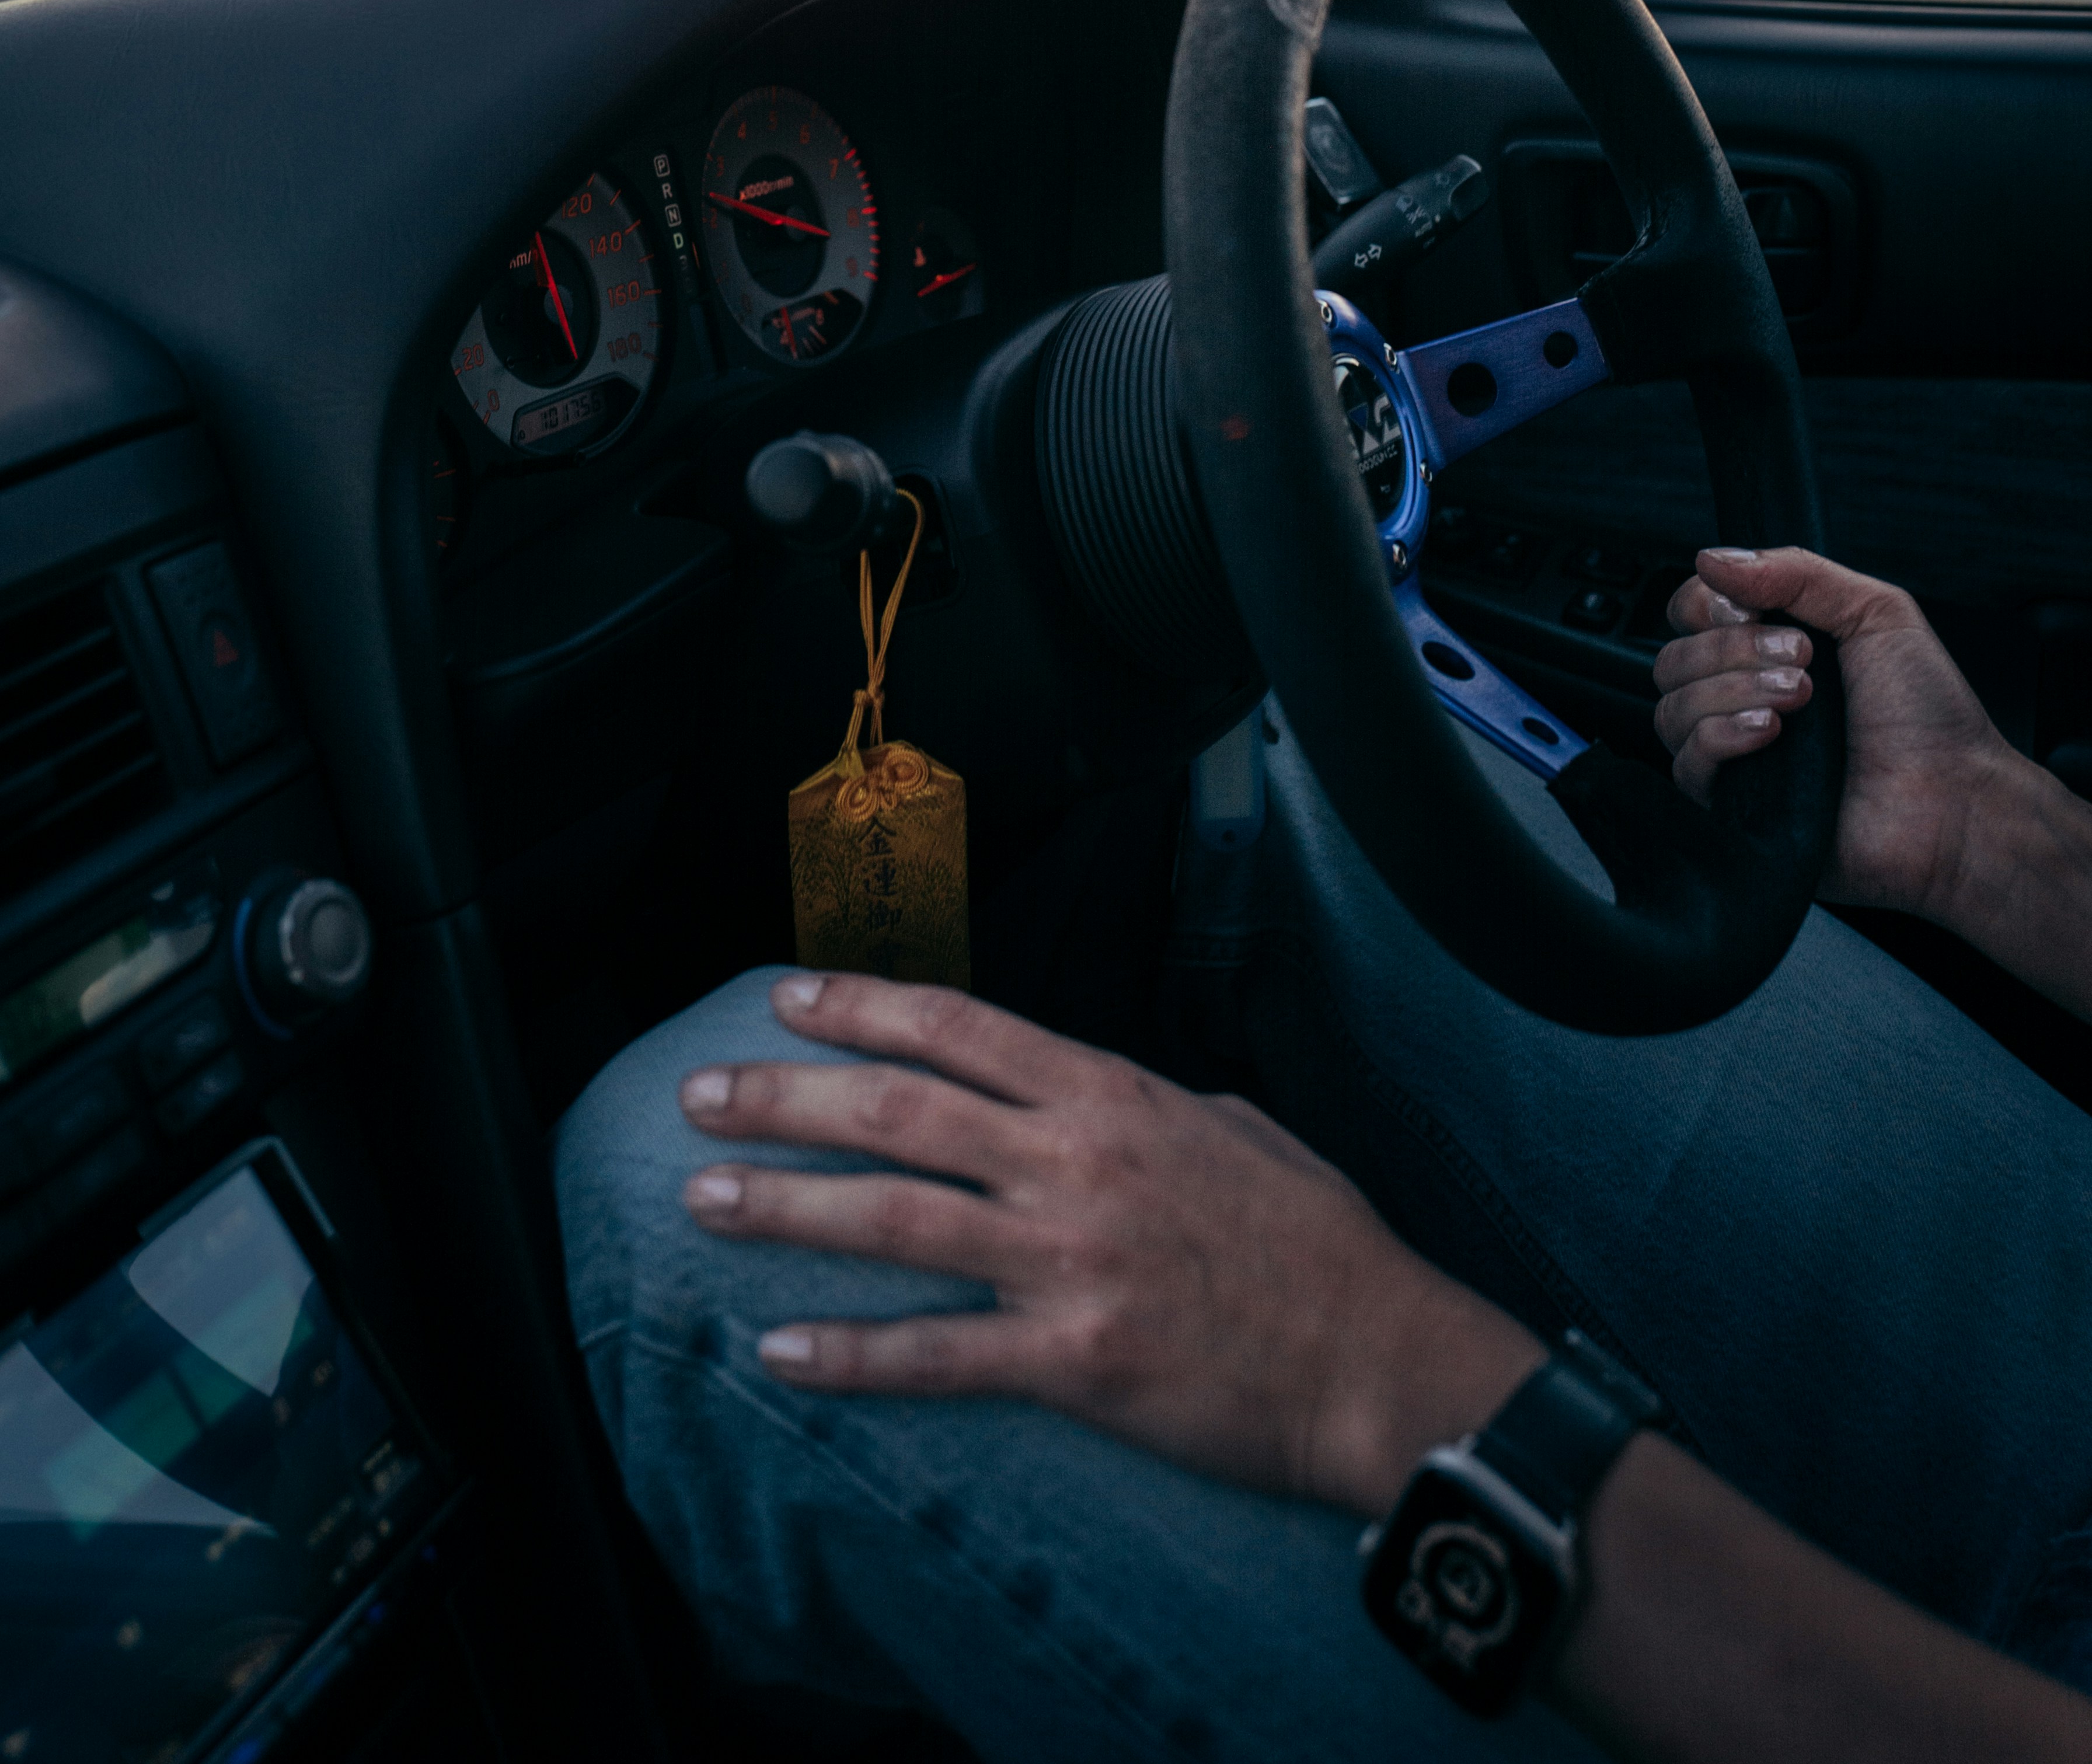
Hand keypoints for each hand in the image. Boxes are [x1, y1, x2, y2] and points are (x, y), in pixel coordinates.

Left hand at [680, 973, 1535, 1516]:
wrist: (1379, 1359)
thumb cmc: (1319, 1244)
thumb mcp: (1238, 1125)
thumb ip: (1150, 1102)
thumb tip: (1088, 1093)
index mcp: (1109, 1097)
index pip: (958, 1027)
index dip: (861, 1005)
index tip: (785, 999)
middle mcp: (1074, 1163)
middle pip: (898, 1110)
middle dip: (785, 1097)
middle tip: (699, 1094)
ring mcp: (1067, 1262)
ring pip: (893, 1219)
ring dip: (786, 1206)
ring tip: (703, 1199)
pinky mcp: (1072, 1363)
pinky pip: (937, 1354)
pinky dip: (851, 1354)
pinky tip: (780, 1353)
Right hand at [1653, 544, 2016, 915]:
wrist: (1954, 804)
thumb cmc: (1928, 717)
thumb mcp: (1876, 612)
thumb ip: (1795, 571)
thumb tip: (1711, 558)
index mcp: (1771, 650)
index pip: (1691, 613)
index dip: (1708, 605)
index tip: (1754, 608)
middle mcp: (1744, 699)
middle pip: (1674, 659)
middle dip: (1731, 648)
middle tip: (1802, 660)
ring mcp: (1736, 755)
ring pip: (1672, 708)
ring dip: (1732, 690)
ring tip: (1800, 698)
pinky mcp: (1733, 808)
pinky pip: (1686, 765)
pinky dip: (1720, 737)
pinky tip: (1771, 734)